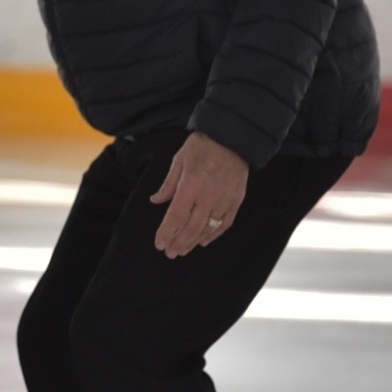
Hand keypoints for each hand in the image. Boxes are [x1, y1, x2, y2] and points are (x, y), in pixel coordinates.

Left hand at [149, 132, 249, 257]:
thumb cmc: (202, 146)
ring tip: (182, 250)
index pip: (176, 216)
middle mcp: (209, 196)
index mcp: (191, 185)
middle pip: (192, 228)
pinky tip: (203, 241)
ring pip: (208, 229)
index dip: (167, 233)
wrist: (233, 138)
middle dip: (179, 243)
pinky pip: (224, 224)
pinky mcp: (236, 201)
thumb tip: (155, 201)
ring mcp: (224, 200)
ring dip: (194, 242)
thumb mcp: (179, 161)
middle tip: (169, 253)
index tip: (159, 244)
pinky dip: (213, 235)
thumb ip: (168, 184)